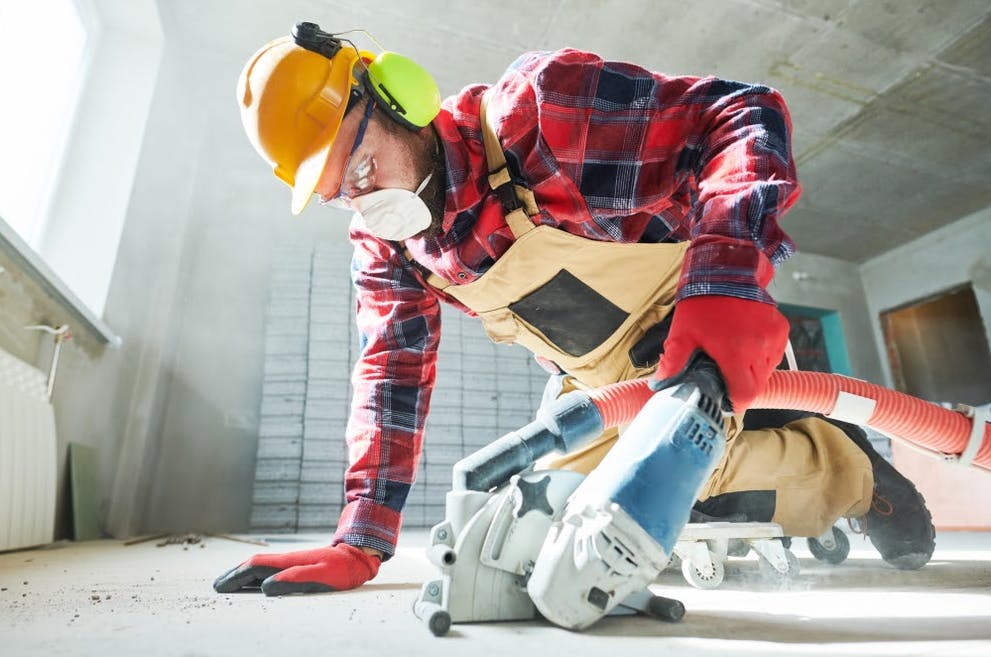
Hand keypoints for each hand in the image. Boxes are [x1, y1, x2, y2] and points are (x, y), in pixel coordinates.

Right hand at [213, 543, 381, 595]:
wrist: (359, 554)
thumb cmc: (342, 569)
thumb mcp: (321, 576)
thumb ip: (295, 580)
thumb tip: (267, 586)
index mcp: (289, 562)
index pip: (255, 567)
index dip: (236, 577)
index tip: (220, 586)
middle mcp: (287, 559)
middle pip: (254, 564)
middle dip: (234, 574)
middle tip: (217, 586)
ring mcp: (293, 560)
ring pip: (262, 565)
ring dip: (244, 574)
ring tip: (230, 583)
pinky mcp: (299, 564)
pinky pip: (271, 569)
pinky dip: (257, 575)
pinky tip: (257, 582)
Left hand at [652, 295, 788, 412]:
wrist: (725, 271)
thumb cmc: (702, 302)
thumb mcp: (681, 334)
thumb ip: (673, 362)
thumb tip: (661, 383)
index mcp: (735, 353)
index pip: (745, 394)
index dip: (735, 403)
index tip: (726, 402)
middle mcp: (759, 347)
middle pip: (757, 385)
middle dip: (742, 388)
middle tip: (726, 380)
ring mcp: (772, 338)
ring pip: (767, 370)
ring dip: (753, 371)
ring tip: (735, 359)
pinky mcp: (781, 328)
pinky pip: (775, 353)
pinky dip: (764, 356)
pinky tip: (747, 346)